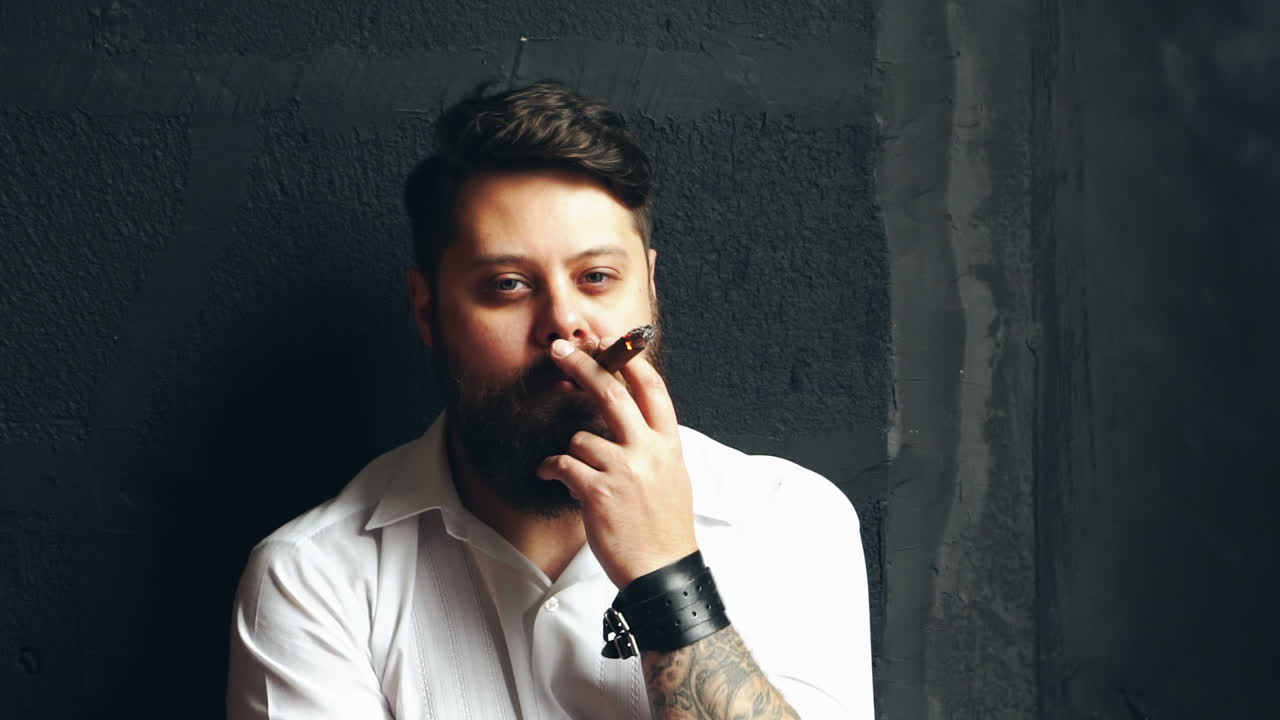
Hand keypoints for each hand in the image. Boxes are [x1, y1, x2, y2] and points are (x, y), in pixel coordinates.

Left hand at [536, 337, 698, 589]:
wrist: (663, 570)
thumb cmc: (665, 526)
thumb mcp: (673, 476)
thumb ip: (654, 445)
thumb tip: (630, 423)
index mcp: (669, 444)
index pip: (652, 389)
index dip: (630, 361)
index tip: (610, 342)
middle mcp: (648, 450)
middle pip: (611, 393)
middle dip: (582, 365)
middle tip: (560, 350)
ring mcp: (624, 469)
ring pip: (581, 436)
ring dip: (572, 452)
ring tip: (578, 473)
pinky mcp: (598, 491)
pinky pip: (563, 464)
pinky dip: (551, 468)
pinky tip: (551, 475)